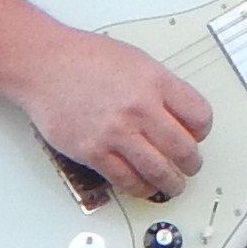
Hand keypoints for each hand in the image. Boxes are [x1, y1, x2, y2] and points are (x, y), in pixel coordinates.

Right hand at [17, 24, 213, 202]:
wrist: (44, 65)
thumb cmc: (83, 59)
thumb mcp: (135, 60)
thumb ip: (159, 86)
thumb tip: (177, 113)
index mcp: (154, 81)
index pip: (199, 116)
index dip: (202, 131)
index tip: (198, 137)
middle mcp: (139, 107)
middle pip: (184, 148)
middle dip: (191, 163)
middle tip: (189, 167)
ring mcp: (117, 131)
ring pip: (159, 171)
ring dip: (171, 183)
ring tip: (172, 184)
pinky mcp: (94, 151)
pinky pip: (127, 180)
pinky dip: (140, 188)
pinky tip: (143, 186)